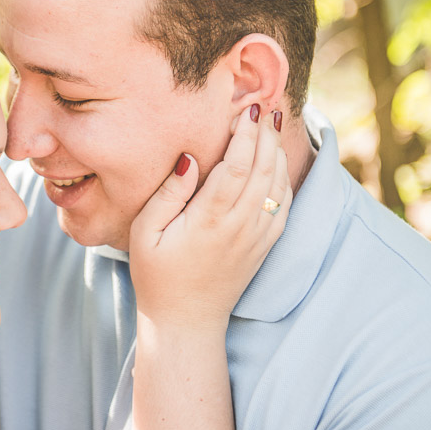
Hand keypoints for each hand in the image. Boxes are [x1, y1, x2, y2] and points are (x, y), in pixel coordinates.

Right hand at [129, 105, 290, 332]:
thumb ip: (168, 193)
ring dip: (277, 151)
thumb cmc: (158, 276)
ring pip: (278, 184)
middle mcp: (241, 225)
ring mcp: (258, 237)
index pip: (236, 166)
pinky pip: (284, 204)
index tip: (246, 110)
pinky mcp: (265, 245)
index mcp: (211, 219)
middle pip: (263, 169)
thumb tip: (190, 157)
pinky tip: (277, 161)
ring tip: (271, 125)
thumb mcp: (146, 233)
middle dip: (265, 134)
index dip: (245, 135)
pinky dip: (284, 178)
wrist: (187, 323)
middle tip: (264, 106)